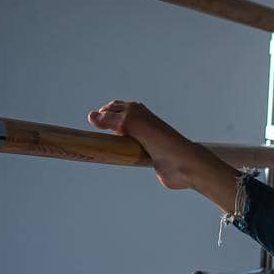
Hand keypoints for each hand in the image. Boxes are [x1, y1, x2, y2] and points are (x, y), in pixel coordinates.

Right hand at [87, 99, 205, 190]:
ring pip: (119, 140)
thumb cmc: (161, 141)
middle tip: (92, 137)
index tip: (90, 126)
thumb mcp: (133, 124)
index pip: (112, 108)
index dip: (100, 115)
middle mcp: (140, 124)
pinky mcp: (144, 157)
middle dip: (103, 128)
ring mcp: (142, 141)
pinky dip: (119, 156)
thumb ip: (111, 119)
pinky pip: (126, 155)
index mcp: (138, 112)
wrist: (183, 165)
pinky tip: (113, 159)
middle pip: (114, 123)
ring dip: (110, 144)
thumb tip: (90, 116)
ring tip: (99, 149)